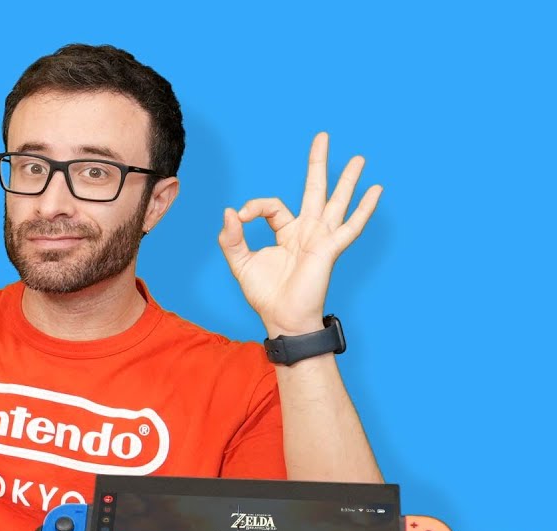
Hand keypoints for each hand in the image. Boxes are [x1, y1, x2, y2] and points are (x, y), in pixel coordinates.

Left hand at [217, 132, 382, 336]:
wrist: (282, 318)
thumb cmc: (265, 294)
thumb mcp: (241, 263)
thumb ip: (232, 238)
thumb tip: (230, 211)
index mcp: (286, 231)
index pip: (272, 205)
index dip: (254, 206)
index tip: (240, 217)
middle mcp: (306, 230)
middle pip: (314, 189)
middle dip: (318, 163)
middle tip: (323, 136)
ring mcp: (321, 238)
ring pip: (336, 202)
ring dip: (347, 180)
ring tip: (359, 158)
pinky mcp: (330, 249)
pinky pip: (351, 226)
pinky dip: (365, 208)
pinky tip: (376, 189)